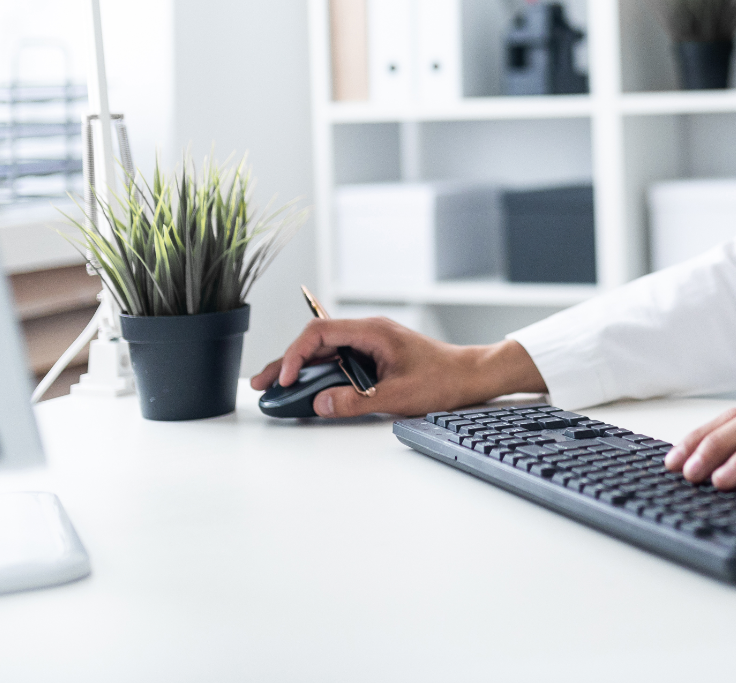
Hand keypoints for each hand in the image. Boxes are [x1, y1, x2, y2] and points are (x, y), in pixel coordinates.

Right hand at [249, 317, 543, 417]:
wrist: (472, 376)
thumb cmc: (443, 380)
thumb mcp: (397, 396)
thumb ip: (355, 401)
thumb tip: (319, 404)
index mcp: (372, 331)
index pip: (321, 332)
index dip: (297, 354)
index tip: (287, 378)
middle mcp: (369, 333)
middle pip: (317, 341)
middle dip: (288, 362)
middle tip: (263, 383)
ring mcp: (371, 344)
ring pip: (326, 352)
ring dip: (301, 369)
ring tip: (277, 388)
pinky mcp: (375, 357)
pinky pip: (340, 362)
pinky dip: (320, 374)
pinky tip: (306, 389)